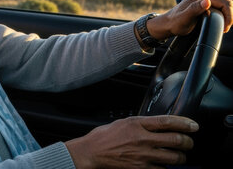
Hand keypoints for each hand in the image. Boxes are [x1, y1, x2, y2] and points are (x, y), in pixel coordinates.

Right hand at [65, 115, 198, 168]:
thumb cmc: (104, 137)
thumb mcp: (123, 122)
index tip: (193, 126)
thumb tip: (158, 125)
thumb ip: (141, 123)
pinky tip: (165, 165)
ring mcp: (143, 156)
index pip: (167, 122)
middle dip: (188, 142)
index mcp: (137, 124)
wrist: (91, 152)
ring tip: (180, 155)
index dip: (185, 123)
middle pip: (176, 140)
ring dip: (181, 157)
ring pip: (174, 158)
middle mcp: (142, 139)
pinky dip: (167, 168)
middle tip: (189, 142)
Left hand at [147, 0, 232, 39]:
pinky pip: (224, 5)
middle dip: (230, 16)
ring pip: (229, 3)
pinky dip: (227, 13)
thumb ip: (195, 9)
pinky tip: (222, 21)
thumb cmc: (176, 22)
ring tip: (223, 26)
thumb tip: (207, 1)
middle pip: (230, 2)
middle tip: (224, 28)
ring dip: (229, 15)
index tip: (224, 28)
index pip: (226, 3)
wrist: (169, 23)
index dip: (229, 17)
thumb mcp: (184, 18)